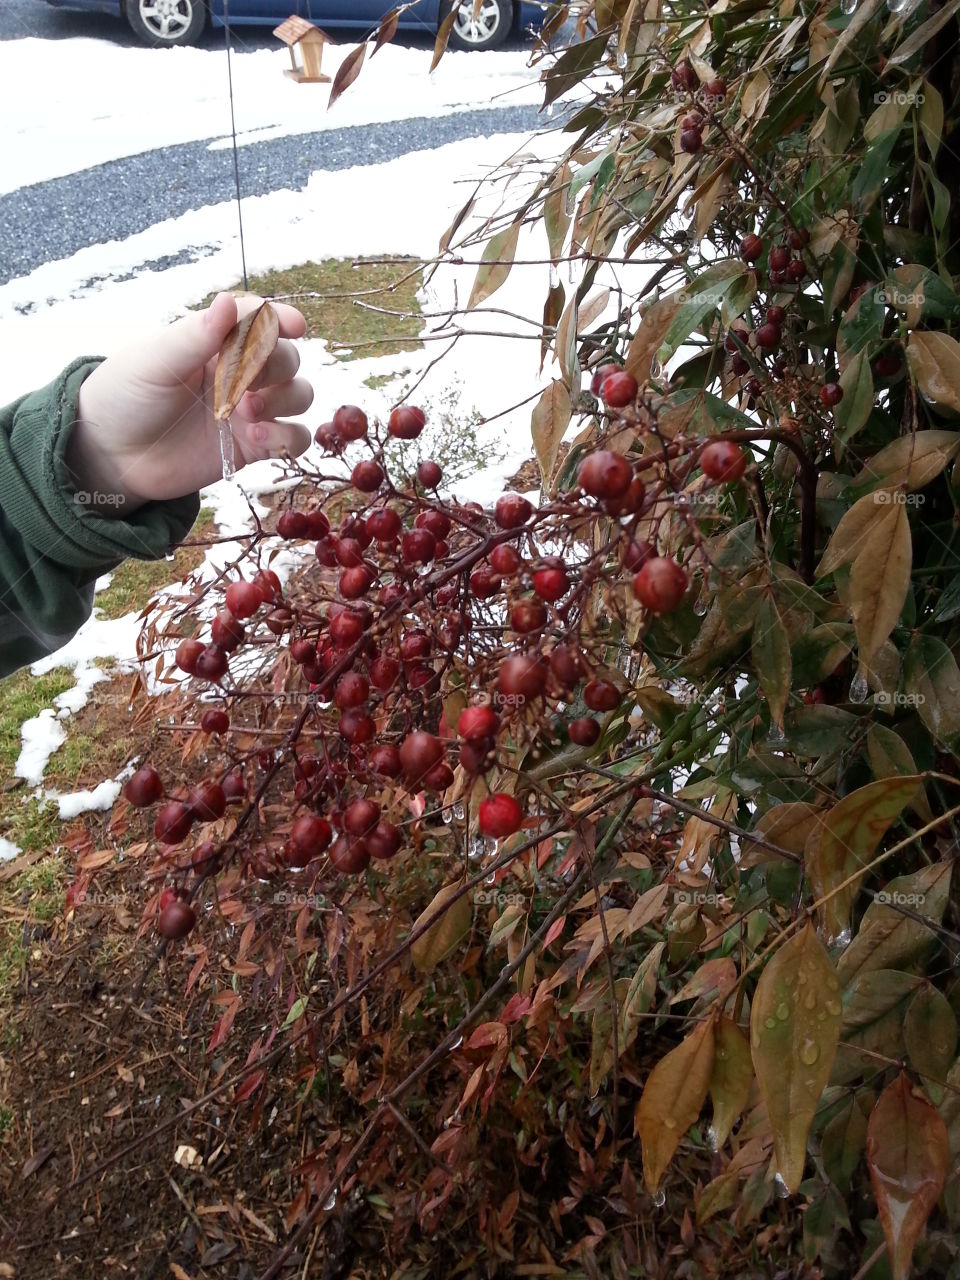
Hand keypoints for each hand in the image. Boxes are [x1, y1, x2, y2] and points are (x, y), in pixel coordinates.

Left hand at [67, 292, 313, 513]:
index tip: (293, 326)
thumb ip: (195, 335)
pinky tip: (256, 438)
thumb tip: (228, 301)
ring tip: (247, 413)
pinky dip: (286, 437)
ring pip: (299, 396)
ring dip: (284, 400)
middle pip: (287, 358)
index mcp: (217, 343)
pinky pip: (294, 439)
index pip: (260, 322)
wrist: (112, 455)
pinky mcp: (254, 447)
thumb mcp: (154, 361)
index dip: (280, 321)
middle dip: (275, 367)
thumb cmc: (126, 397)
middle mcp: (240, 373)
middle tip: (245, 384)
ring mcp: (250, 410)